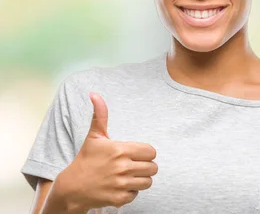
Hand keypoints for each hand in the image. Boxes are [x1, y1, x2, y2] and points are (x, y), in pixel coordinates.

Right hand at [54, 93, 157, 210]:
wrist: (72, 188)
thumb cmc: (86, 159)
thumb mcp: (94, 137)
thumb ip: (100, 115)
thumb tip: (94, 94)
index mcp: (120, 150)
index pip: (151, 152)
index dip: (145, 153)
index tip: (135, 154)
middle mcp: (122, 167)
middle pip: (153, 168)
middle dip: (145, 166)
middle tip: (132, 166)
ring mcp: (121, 184)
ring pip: (148, 182)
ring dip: (140, 179)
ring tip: (128, 176)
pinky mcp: (119, 199)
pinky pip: (137, 194)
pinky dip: (131, 192)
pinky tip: (120, 186)